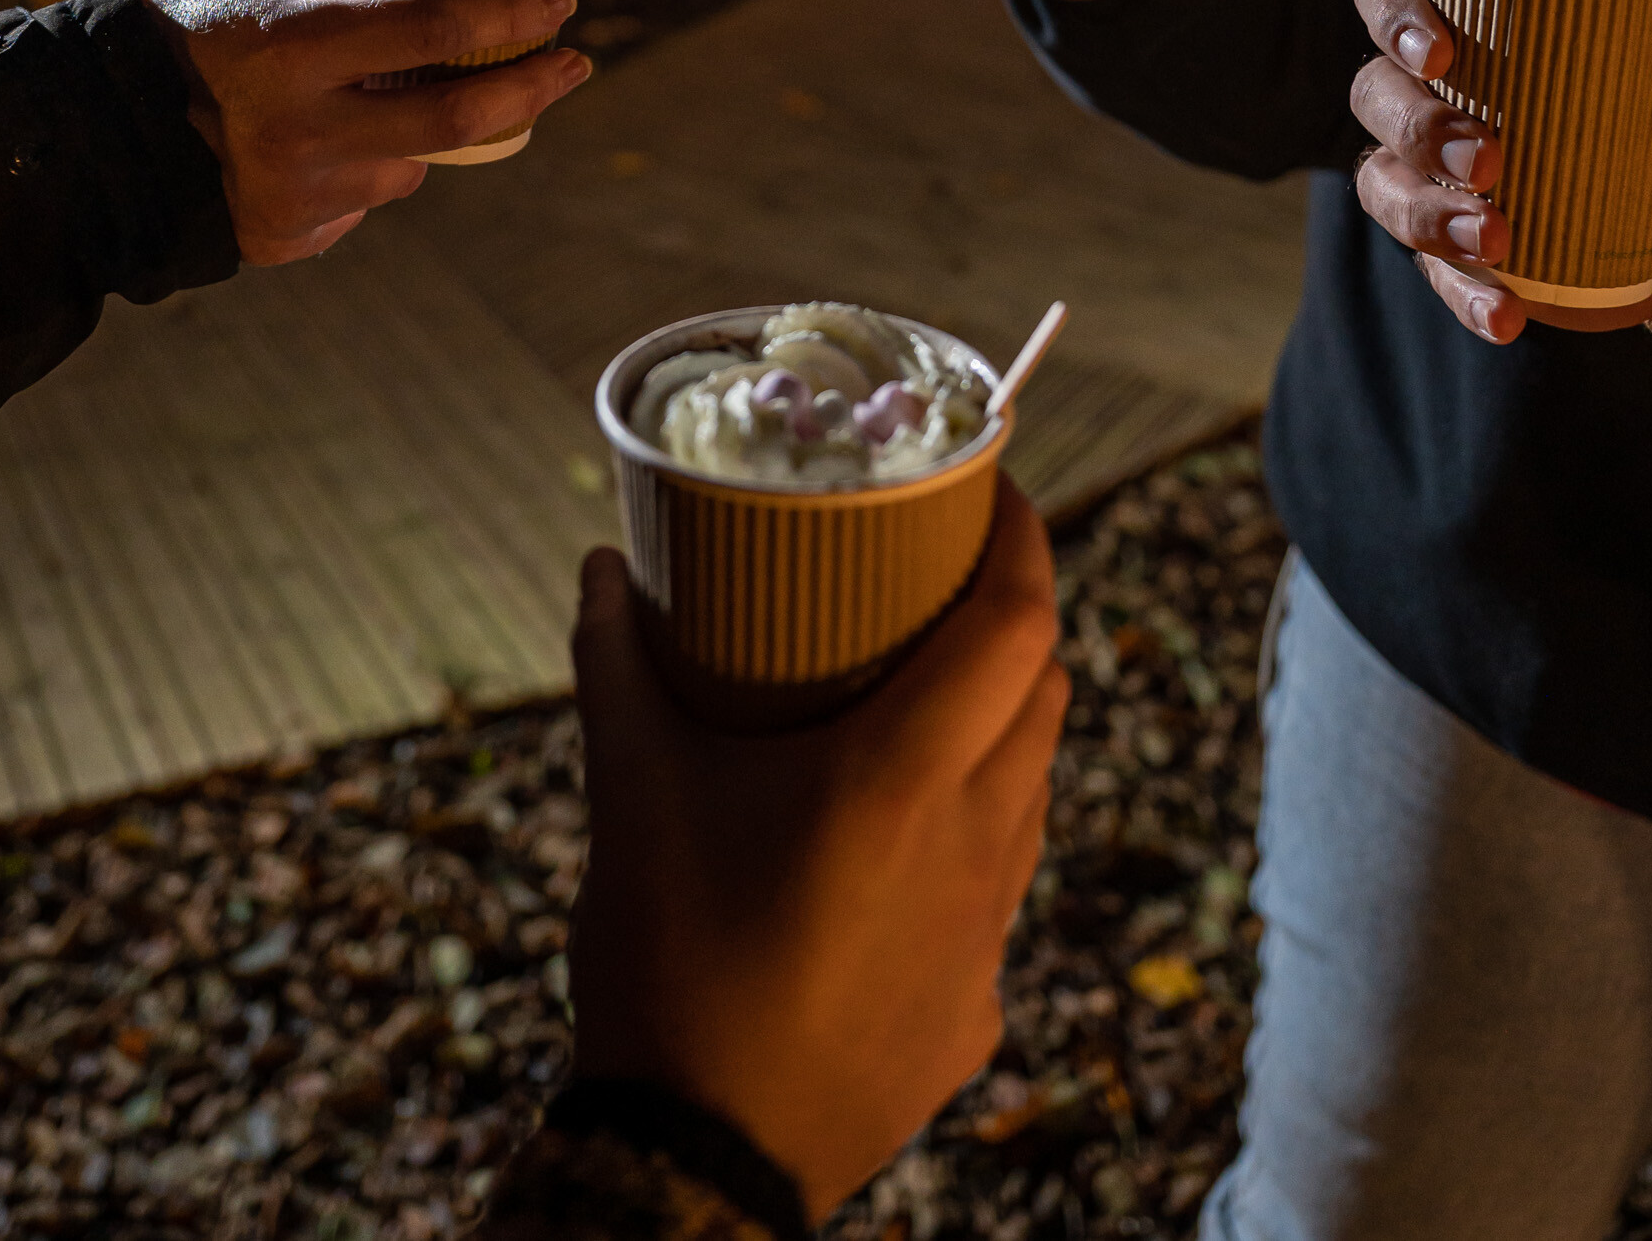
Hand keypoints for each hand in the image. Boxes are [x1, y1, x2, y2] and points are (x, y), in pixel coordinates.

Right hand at [146, 0, 590, 264]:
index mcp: (290, 50)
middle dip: (531, 87)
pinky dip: (368, 170)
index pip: (429, 30)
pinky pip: (365, 202)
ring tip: (380, 98)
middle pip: (454, 120)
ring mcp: (299, 195)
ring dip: (425, 133)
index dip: (506, 14)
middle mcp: (300, 129)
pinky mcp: (292, 239)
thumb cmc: (192, 30)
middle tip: (574, 61)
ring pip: (411, 166)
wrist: (109, 134)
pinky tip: (328, 146)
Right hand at [567, 480, 1067, 1221]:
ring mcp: (987, 937)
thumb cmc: (666, 961)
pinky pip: (998, 892)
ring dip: (1000, 725)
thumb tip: (605, 565)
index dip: (1026, 540)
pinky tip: (894, 844)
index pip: (1020, 623)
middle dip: (1017, 619)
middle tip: (951, 577)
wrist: (696, 1162)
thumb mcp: (630, 792)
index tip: (998, 489)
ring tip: (927, 695)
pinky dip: (970, 835)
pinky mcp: (974, 1010)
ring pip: (1032, 790)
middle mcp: (974, 847)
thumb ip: (618, 662)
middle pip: (1046, 693)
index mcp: (905, 778)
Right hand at [1350, 0, 1651, 340]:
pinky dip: (1465, 294)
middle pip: (1376, 95)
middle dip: (1418, 128)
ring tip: (1495, 240)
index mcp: (1470, 23)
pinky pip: (1436, 272)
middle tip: (1489, 161)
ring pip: (1383, 185)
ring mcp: (1435, 175)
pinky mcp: (1459, 249)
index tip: (1442, 55)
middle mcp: (1434, 95)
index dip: (1394, 18)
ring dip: (1426, 213)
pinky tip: (1506, 316)